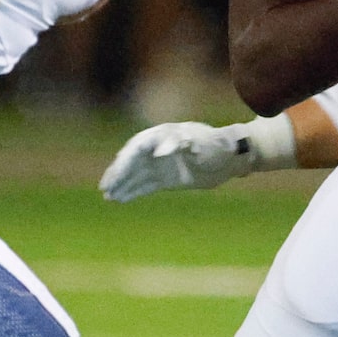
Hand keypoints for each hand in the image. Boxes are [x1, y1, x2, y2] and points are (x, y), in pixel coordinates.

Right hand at [98, 117, 293, 201]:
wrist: (231, 158)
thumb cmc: (218, 147)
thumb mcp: (204, 145)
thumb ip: (184, 145)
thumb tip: (161, 149)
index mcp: (164, 136)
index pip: (138, 148)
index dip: (125, 161)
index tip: (116, 173)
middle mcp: (158, 149)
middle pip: (132, 160)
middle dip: (118, 173)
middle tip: (105, 187)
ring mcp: (161, 164)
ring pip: (135, 174)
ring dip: (121, 184)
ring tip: (108, 196)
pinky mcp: (165, 178)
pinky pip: (144, 185)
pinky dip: (132, 191)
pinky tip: (119, 200)